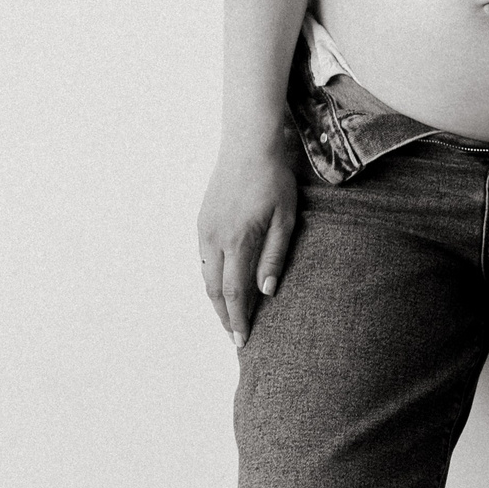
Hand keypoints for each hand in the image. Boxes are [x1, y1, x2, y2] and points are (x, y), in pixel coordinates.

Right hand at [198, 130, 298, 347]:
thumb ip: (274, 256)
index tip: (242, 341)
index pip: (234, 292)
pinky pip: (204, 259)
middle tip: (235, 337)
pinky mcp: (203, 220)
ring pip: (206, 276)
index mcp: (237, 241)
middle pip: (215, 289)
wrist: (248, 146)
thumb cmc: (274, 181)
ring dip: (217, 299)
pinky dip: (212, 278)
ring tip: (230, 317)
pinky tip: (223, 285)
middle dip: (224, 316)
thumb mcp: (286, 219)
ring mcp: (205, 229)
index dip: (238, 319)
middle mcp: (215, 239)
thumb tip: (266, 291)